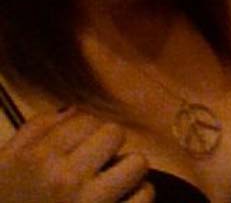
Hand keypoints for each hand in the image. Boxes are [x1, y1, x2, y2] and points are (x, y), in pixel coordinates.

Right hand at [0, 108, 151, 202]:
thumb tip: (72, 110)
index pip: (85, 120)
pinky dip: (138, 196)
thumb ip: (34, 132)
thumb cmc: (6, 201)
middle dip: (107, 146)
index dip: (85, 131)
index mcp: (37, 159)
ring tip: (112, 181)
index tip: (79, 146)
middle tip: (96, 163)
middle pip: (114, 134)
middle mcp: (65, 178)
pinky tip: (121, 200)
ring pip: (136, 162)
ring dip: (128, 170)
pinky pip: (144, 195)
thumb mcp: (4, 165)